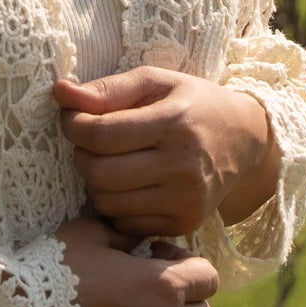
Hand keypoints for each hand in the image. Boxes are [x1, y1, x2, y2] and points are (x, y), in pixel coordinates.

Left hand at [53, 67, 281, 239]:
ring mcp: (184, 201)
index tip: (71, 116)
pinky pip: (125, 222)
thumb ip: (109, 88)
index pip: (101, 133)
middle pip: (99, 172)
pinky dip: (115, 204)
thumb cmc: (194, 104)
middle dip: (81, 154)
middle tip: (88, 140)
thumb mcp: (157, 82)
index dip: (73, 124)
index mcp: (174, 123)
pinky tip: (127, 183)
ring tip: (108, 160)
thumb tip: (61, 92)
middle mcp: (182, 167)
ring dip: (95, 180)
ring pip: (107, 202)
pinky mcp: (184, 224)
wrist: (244, 141)